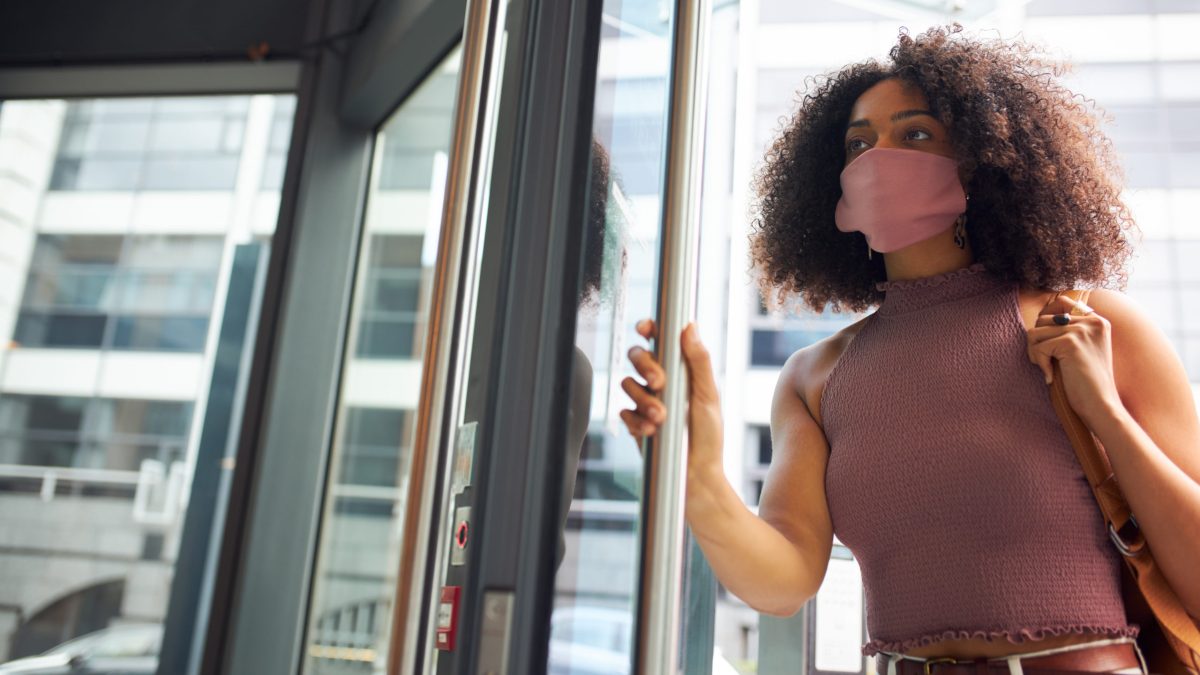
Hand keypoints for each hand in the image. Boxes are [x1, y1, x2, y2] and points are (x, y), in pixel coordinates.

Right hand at [620, 319, 723, 477]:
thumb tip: (690, 326)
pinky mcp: (634, 422)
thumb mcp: (708, 396)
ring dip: (643, 399)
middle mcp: (660, 382)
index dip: (649, 329)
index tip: (645, 329)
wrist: (696, 476)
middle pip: (637, 356)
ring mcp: (645, 401)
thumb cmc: (708, 437)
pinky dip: (636, 420)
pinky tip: (651, 431)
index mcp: (680, 371)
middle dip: (645, 366)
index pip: (659, 340)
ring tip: (662, 418)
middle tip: (659, 383)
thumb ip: (699, 361)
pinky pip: (623, 411)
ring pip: (627, 383)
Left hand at [1026, 294, 1121, 424]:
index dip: (1045, 316)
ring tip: (1047, 368)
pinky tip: (1051, 376)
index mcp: (1097, 321)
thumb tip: (1039, 318)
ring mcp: (1082, 330)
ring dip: (1034, 352)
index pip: (1062, 301)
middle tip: (1044, 361)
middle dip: (1036, 341)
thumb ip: (1067, 331)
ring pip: (1035, 332)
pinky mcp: (1071, 342)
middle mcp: (1092, 321)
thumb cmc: (1087, 382)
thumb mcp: (1081, 350)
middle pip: (1042, 319)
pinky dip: (1040, 363)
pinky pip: (1038, 347)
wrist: (1101, 404)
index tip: (1042, 339)